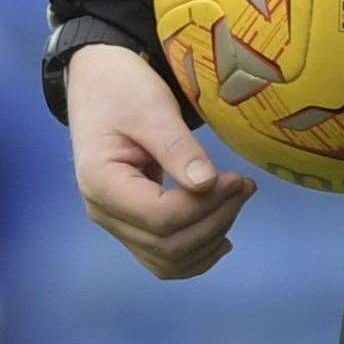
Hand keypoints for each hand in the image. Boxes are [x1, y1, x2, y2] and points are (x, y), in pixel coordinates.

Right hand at [67, 42, 254, 278]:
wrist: (98, 83)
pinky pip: (161, 255)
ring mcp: (116, 222)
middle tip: (245, 186)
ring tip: (236, 202)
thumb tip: (208, 185)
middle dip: (215, 220)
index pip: (161, 218)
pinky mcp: (131, 221)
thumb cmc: (123, 88)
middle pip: (167, 245)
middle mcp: (104, 213)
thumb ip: (178, 147)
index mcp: (102, 183)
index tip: (237, 178)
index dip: (206, 205)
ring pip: (166, 260)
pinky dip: (194, 253)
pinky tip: (221, 235)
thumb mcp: (152, 109)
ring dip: (209, 239)